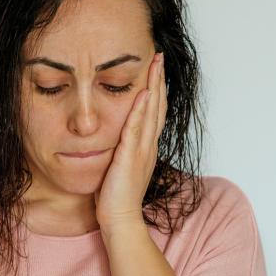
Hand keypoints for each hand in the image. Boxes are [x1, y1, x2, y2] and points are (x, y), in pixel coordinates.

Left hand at [94, 51, 166, 228]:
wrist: (120, 220)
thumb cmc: (117, 197)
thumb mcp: (121, 167)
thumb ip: (123, 150)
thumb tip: (117, 138)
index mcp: (146, 147)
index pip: (154, 111)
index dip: (156, 89)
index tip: (155, 69)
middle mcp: (148, 145)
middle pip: (158, 106)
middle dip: (158, 79)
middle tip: (159, 56)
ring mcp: (142, 150)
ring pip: (151, 112)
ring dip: (154, 87)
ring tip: (155, 65)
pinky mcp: (131, 157)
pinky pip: (136, 129)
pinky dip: (141, 110)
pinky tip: (143, 93)